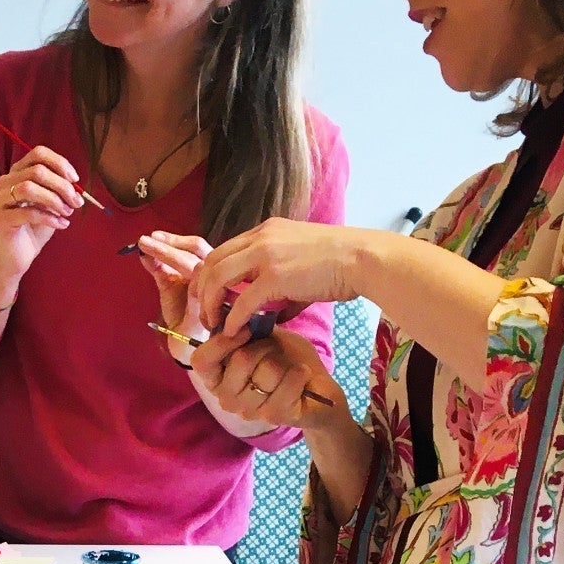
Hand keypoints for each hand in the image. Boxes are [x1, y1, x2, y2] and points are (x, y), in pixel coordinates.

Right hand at [0, 143, 85, 284]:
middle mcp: (4, 182)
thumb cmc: (35, 228)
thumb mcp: (51, 203)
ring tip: (67, 213)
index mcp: (17, 173)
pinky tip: (61, 225)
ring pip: (28, 188)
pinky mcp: (0, 220)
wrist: (18, 257)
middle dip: (62, 186)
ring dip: (54, 200)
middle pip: (36, 171)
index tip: (75, 179)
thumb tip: (75, 182)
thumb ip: (59, 189)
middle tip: (76, 202)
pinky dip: (49, 217)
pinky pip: (27, 212)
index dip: (59, 163)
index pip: (37, 154)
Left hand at [133, 230, 213, 357]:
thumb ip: (159, 269)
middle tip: (146, 239)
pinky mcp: (209, 313)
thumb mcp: (168, 287)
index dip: (176, 238)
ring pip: (198, 267)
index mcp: (207, 269)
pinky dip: (175, 276)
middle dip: (170, 243)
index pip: (197, 246)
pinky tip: (156, 267)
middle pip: (199, 251)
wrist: (187, 345)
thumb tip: (143, 250)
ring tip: (146, 249)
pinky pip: (197, 292)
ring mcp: (216, 294)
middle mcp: (216, 278)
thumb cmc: (182, 313)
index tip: (152, 235)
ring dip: (169, 255)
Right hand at [190, 324, 350, 433]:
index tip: (245, 330)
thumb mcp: (262, 338)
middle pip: (240, 359)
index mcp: (217, 378)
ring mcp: (248, 411)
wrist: (315, 386)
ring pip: (267, 370)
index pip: (200, 361)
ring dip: (284, 361)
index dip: (222, 341)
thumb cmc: (285, 359)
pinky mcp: (272, 416)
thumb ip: (245, 329)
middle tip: (275, 352)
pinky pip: (287, 382)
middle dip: (265, 346)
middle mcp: (226, 398)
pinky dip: (299, 372)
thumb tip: (232, 312)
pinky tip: (301, 376)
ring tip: (288, 367)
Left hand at [194, 217, 364, 337]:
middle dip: (202, 289)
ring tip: (212, 325)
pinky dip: (232, 318)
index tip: (209, 296)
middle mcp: (261, 237)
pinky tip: (231, 332)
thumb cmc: (341, 265)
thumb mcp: (303, 263)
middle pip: (213, 260)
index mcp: (266, 231)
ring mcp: (265, 254)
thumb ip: (282, 286)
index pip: (224, 249)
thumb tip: (273, 314)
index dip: (211, 274)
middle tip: (202, 313)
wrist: (362, 259)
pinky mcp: (274, 275)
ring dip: (210, 304)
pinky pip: (241, 301)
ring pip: (218, 277)